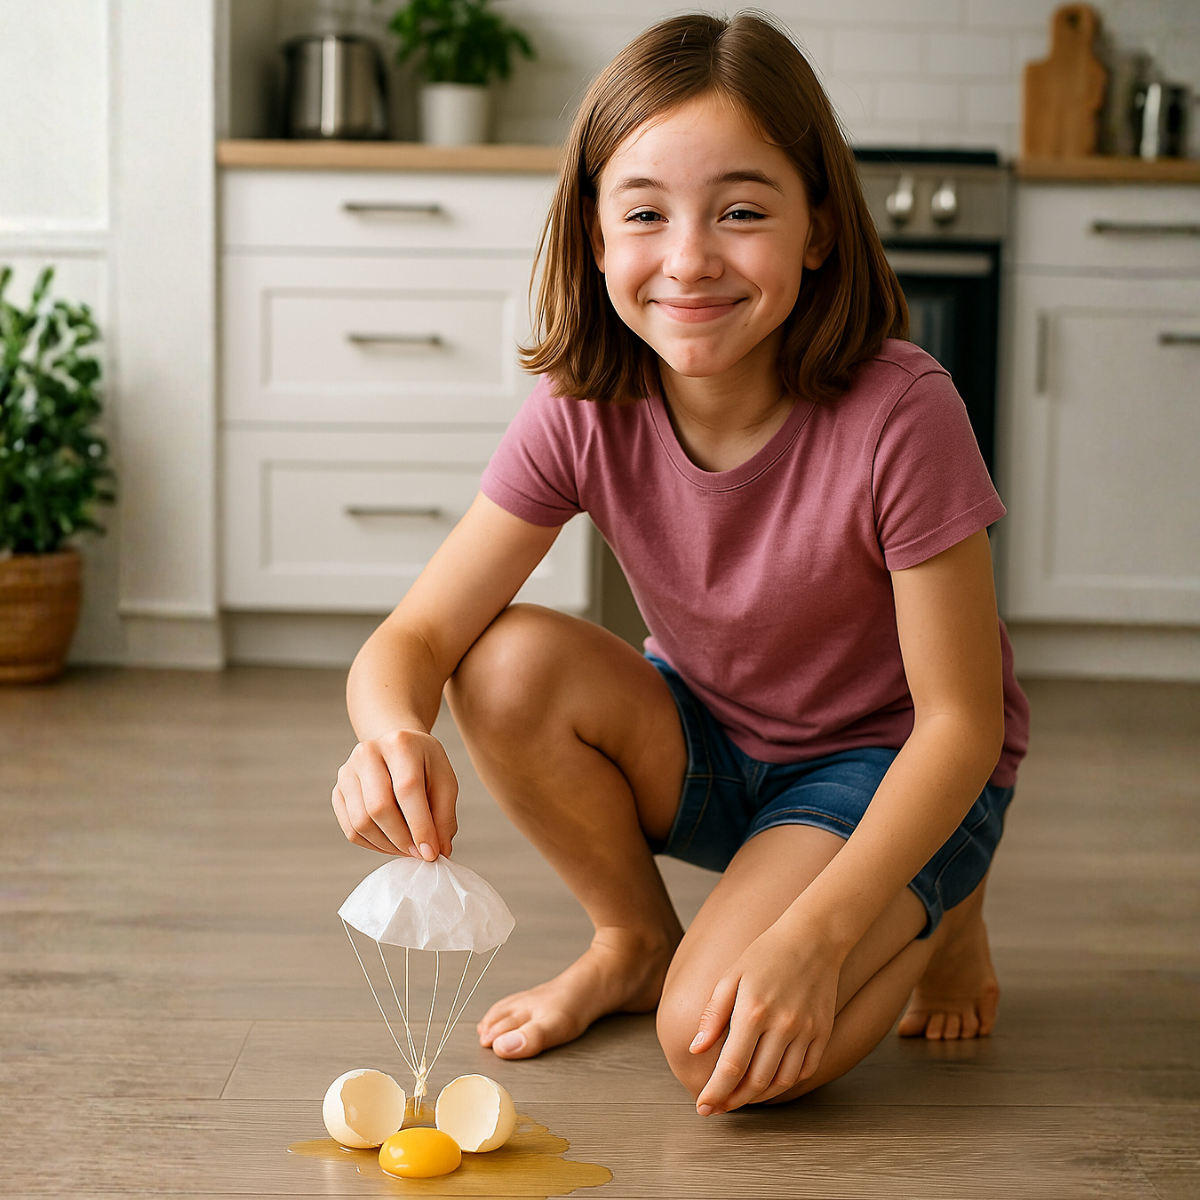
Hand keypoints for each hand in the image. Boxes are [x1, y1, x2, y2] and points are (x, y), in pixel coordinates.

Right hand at [331, 729, 457, 858]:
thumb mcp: (445, 781)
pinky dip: (373, 844)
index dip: (420, 826)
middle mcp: (367, 754)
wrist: (396, 749)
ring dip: (387, 845)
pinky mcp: (338, 791)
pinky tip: (391, 842)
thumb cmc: (424, 765)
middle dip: (402, 839)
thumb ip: (444, 816)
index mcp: (399, 744)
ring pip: (361, 823)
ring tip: (407, 848)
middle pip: (379, 807)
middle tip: (419, 853)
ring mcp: (347, 772)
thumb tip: (439, 851)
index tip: (431, 852)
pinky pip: (351, 830)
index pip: (407, 789)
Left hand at [690, 919, 841, 1114]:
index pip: (731, 1067)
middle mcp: (782, 1025)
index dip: (716, 1093)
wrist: (813, 938)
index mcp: (753, 1011)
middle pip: (756, 1081)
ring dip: (759, 1097)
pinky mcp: (822, 1033)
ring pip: (781, 1082)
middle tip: (719, 1106)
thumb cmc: (766, 954)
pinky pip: (804, 1071)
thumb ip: (713, 1014)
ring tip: (741, 1097)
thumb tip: (695, 1048)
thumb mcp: (731, 977)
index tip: (703, 1106)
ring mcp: (806, 1031)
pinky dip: (786, 1083)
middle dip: (733, 1101)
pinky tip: (770, 1081)